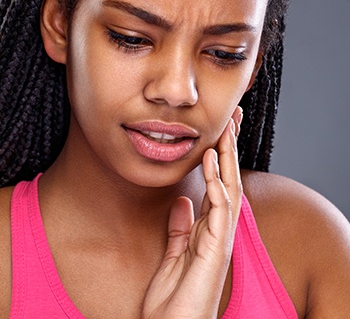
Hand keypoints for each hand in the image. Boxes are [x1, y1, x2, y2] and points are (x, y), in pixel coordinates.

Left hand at [141, 110, 242, 318]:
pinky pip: (220, 207)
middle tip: (233, 118)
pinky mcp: (216, 246)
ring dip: (228, 157)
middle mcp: (219, 229)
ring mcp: (220, 237)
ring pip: (230, 187)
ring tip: (226, 128)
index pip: (219, 184)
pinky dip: (217, 181)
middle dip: (231, 148)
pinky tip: (212, 160)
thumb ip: (180, 227)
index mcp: (209, 228)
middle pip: (229, 179)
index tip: (218, 132)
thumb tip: (182, 202)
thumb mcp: (174, 253)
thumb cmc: (175, 296)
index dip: (220, 157)